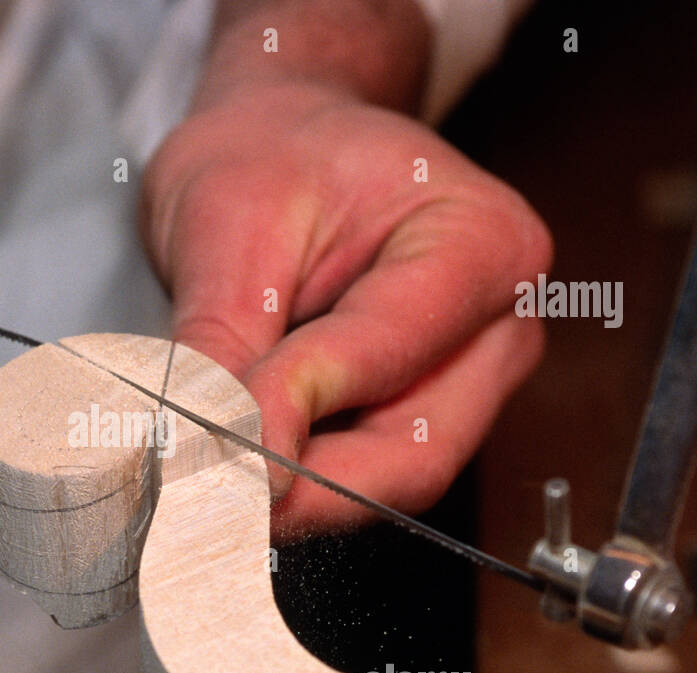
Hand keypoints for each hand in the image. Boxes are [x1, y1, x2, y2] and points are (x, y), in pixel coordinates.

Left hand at [141, 81, 551, 537]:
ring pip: (386, 482)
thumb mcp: (224, 225)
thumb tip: (200, 452)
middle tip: (199, 502)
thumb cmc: (269, 157)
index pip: (386, 355)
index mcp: (481, 244)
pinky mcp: (423, 418)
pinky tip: (227, 472)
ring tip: (199, 483)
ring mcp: (468, 383)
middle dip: (299, 491)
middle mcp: (497, 329)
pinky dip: (290, 486)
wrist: (282, 147)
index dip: (290, 412)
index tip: (207, 446)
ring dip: (290, 498)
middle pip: (414, 455)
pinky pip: (363, 477)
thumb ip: (220, 345)